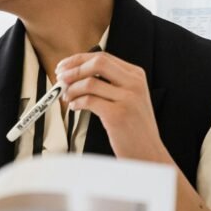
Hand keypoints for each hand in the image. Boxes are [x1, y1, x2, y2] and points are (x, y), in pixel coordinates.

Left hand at [56, 51, 170, 162]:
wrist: (149, 152)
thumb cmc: (135, 127)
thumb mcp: (131, 98)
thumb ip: (111, 83)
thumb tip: (76, 75)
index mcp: (136, 75)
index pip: (103, 57)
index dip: (78, 60)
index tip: (64, 66)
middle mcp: (134, 84)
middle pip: (97, 63)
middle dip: (73, 70)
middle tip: (61, 79)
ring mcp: (127, 99)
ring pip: (90, 82)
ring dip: (72, 89)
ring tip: (68, 97)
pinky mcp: (117, 115)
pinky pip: (88, 101)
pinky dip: (76, 103)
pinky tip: (74, 107)